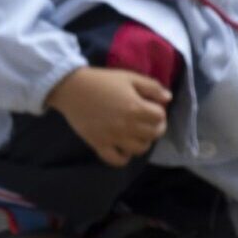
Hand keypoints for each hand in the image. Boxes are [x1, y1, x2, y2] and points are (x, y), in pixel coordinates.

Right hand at [47, 66, 169, 165]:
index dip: (158, 111)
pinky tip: (122, 148)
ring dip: (142, 142)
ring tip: (135, 134)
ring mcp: (113, 137)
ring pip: (139, 149)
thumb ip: (152, 87)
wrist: (70, 88)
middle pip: (153, 134)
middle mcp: (127, 126)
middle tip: (146, 121)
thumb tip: (167, 98)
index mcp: (136, 108)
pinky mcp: (99, 144)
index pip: (160, 117)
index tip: (150, 107)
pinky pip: (117, 160)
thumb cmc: (101, 80)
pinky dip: (123, 157)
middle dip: (154, 127)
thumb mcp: (128, 77)